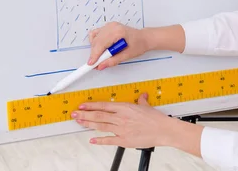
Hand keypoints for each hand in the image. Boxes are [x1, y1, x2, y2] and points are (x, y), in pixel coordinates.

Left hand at [72, 93, 197, 149]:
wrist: (163, 130)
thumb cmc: (155, 119)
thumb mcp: (146, 106)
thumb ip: (141, 101)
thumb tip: (141, 97)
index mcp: (125, 107)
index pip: (104, 105)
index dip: (91, 105)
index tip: (83, 105)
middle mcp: (121, 118)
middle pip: (99, 115)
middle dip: (85, 114)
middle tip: (75, 114)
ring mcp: (121, 129)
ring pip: (101, 126)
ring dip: (88, 124)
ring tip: (79, 122)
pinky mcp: (124, 140)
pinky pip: (109, 140)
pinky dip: (99, 140)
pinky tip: (92, 140)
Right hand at [88, 22, 150, 69]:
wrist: (144, 38)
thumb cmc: (138, 45)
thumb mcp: (127, 56)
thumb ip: (112, 61)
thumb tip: (100, 66)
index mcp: (118, 32)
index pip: (101, 44)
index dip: (95, 55)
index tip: (91, 64)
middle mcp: (112, 26)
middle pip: (96, 41)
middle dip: (95, 53)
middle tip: (96, 64)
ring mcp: (109, 25)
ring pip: (95, 37)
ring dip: (95, 48)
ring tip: (103, 55)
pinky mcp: (108, 26)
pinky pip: (96, 33)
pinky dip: (96, 41)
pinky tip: (101, 47)